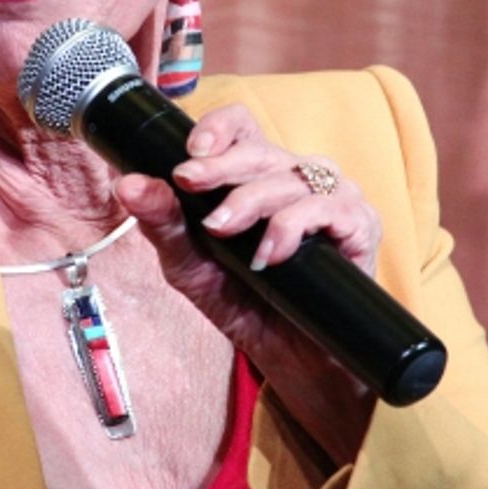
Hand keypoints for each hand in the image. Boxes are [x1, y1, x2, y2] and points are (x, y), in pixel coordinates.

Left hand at [112, 104, 381, 464]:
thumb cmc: (244, 304)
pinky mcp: (360, 225)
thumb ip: (161, 223)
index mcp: (255, 176)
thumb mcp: (190, 265)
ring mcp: (332, 197)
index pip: (240, 127)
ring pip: (289, 175)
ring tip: (222, 231)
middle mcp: (295, 178)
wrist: (294, 362)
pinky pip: (328, 207)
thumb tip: (127, 184)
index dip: (216, 129)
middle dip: (218, 166)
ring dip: (250, 200)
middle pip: (259, 148)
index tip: (188, 155)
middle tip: (189, 182)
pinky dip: (293, 227)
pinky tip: (270, 254)